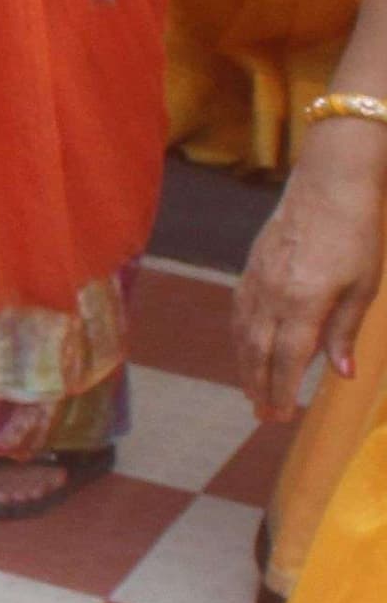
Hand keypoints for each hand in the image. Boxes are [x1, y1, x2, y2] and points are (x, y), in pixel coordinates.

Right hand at [233, 125, 386, 420]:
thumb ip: (346, 330)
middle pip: (257, 353)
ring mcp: (255, 282)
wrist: (328, 185)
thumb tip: (340, 373)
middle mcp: (271, 296)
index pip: (287, 359)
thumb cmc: (356, 234)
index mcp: (303, 302)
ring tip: (252, 392)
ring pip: (242, 336)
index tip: (282, 415)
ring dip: (246, 367)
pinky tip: (246, 350)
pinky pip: (239, 314)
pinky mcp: (250, 270)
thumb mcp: (363, 287)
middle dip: (260, 387)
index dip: (283, 390)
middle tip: (265, 416)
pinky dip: (240, 340)